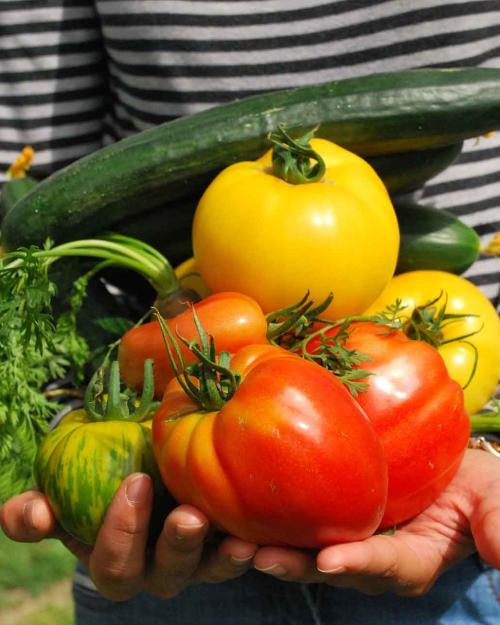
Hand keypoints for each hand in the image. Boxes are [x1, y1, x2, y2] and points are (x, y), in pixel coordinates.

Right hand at [0, 473, 256, 600]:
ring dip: (223, 556)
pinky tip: (265, 529)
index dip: (120, 532)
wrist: (144, 469)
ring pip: (210, 569)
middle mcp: (157, 569)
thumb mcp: (64, 492)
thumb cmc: (99, 480)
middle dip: (176, 548)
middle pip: (165, 574)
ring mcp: (197, 560)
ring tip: (240, 539)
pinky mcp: (228, 542)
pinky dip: (254, 543)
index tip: (134, 482)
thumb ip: (37, 509)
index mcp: (117, 560)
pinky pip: (244, 551)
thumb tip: (31, 514)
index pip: (113, 564)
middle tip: (187, 516)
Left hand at [253, 449, 499, 595]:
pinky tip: (240, 505)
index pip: (387, 567)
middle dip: (295, 565)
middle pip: (331, 567)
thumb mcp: (494, 500)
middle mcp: (373, 558)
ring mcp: (349, 538)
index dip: (359, 564)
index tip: (330, 561)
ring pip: (305, 549)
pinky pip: (300, 521)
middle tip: (257, 556)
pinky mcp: (330, 515)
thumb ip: (497, 524)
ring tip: (233, 539)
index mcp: (413, 559)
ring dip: (271, 547)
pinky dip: (271, 518)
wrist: (450, 468)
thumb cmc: (477, 486)